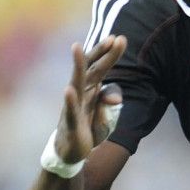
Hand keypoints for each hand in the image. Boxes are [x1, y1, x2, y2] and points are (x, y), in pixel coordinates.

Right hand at [55, 36, 126, 164]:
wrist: (72, 151)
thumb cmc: (88, 127)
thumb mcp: (106, 115)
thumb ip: (110, 100)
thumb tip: (115, 96)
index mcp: (91, 88)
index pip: (101, 66)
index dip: (109, 54)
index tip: (120, 38)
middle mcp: (80, 92)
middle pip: (90, 68)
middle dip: (100, 53)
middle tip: (111, 38)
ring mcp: (74, 106)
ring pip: (76, 82)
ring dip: (76, 65)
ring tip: (76, 47)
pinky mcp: (71, 123)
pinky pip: (70, 110)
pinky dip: (70, 100)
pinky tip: (69, 90)